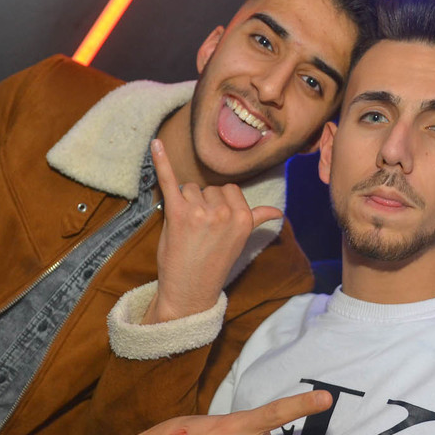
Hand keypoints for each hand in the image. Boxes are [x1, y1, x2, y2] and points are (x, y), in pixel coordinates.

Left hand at [143, 138, 281, 323]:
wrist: (190, 291)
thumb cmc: (213, 264)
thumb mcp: (239, 241)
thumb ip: (255, 220)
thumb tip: (279, 213)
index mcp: (243, 217)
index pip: (228, 190)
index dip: (218, 205)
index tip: (214, 227)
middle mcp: (224, 212)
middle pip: (208, 188)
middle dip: (201, 204)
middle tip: (198, 233)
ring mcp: (201, 212)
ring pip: (190, 188)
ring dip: (184, 203)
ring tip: (186, 231)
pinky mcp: (177, 213)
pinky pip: (169, 180)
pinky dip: (161, 161)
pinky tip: (156, 144)